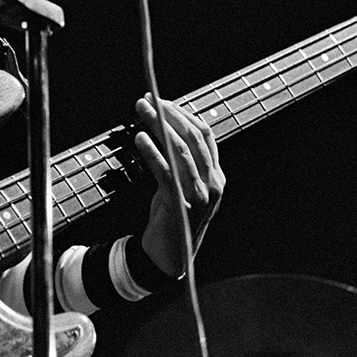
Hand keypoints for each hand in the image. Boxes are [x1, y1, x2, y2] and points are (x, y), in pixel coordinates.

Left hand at [133, 94, 224, 276]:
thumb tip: (164, 127)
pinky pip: (166, 171)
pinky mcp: (181, 204)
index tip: (161, 99)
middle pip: (193, 137)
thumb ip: (181, 162)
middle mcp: (213, 183)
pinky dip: (152, 151)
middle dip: (169, 113)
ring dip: (158, 125)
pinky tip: (140, 138)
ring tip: (141, 110)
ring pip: (180, 149)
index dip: (182, 113)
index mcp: (216, 176)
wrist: (168, 258)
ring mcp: (200, 195)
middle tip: (147, 99)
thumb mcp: (183, 186)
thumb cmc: (173, 217)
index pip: (205, 134)